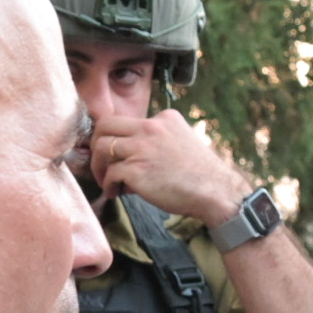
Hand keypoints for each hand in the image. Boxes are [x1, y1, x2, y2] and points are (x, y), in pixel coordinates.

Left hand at [89, 110, 255, 224]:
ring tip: (107, 182)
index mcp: (163, 118)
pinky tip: (115, 193)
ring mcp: (142, 148)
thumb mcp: (182, 141)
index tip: (117, 156)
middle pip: (105, 125)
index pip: (126, 121)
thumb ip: (158, 140)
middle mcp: (150, 127)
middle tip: (101, 164)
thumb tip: (130, 156)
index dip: (117, 139)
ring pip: (102, 148)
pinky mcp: (137, 170)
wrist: (215, 191)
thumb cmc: (200, 174)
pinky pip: (110, 174)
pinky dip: (108, 185)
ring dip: (98, 167)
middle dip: (96, 145)